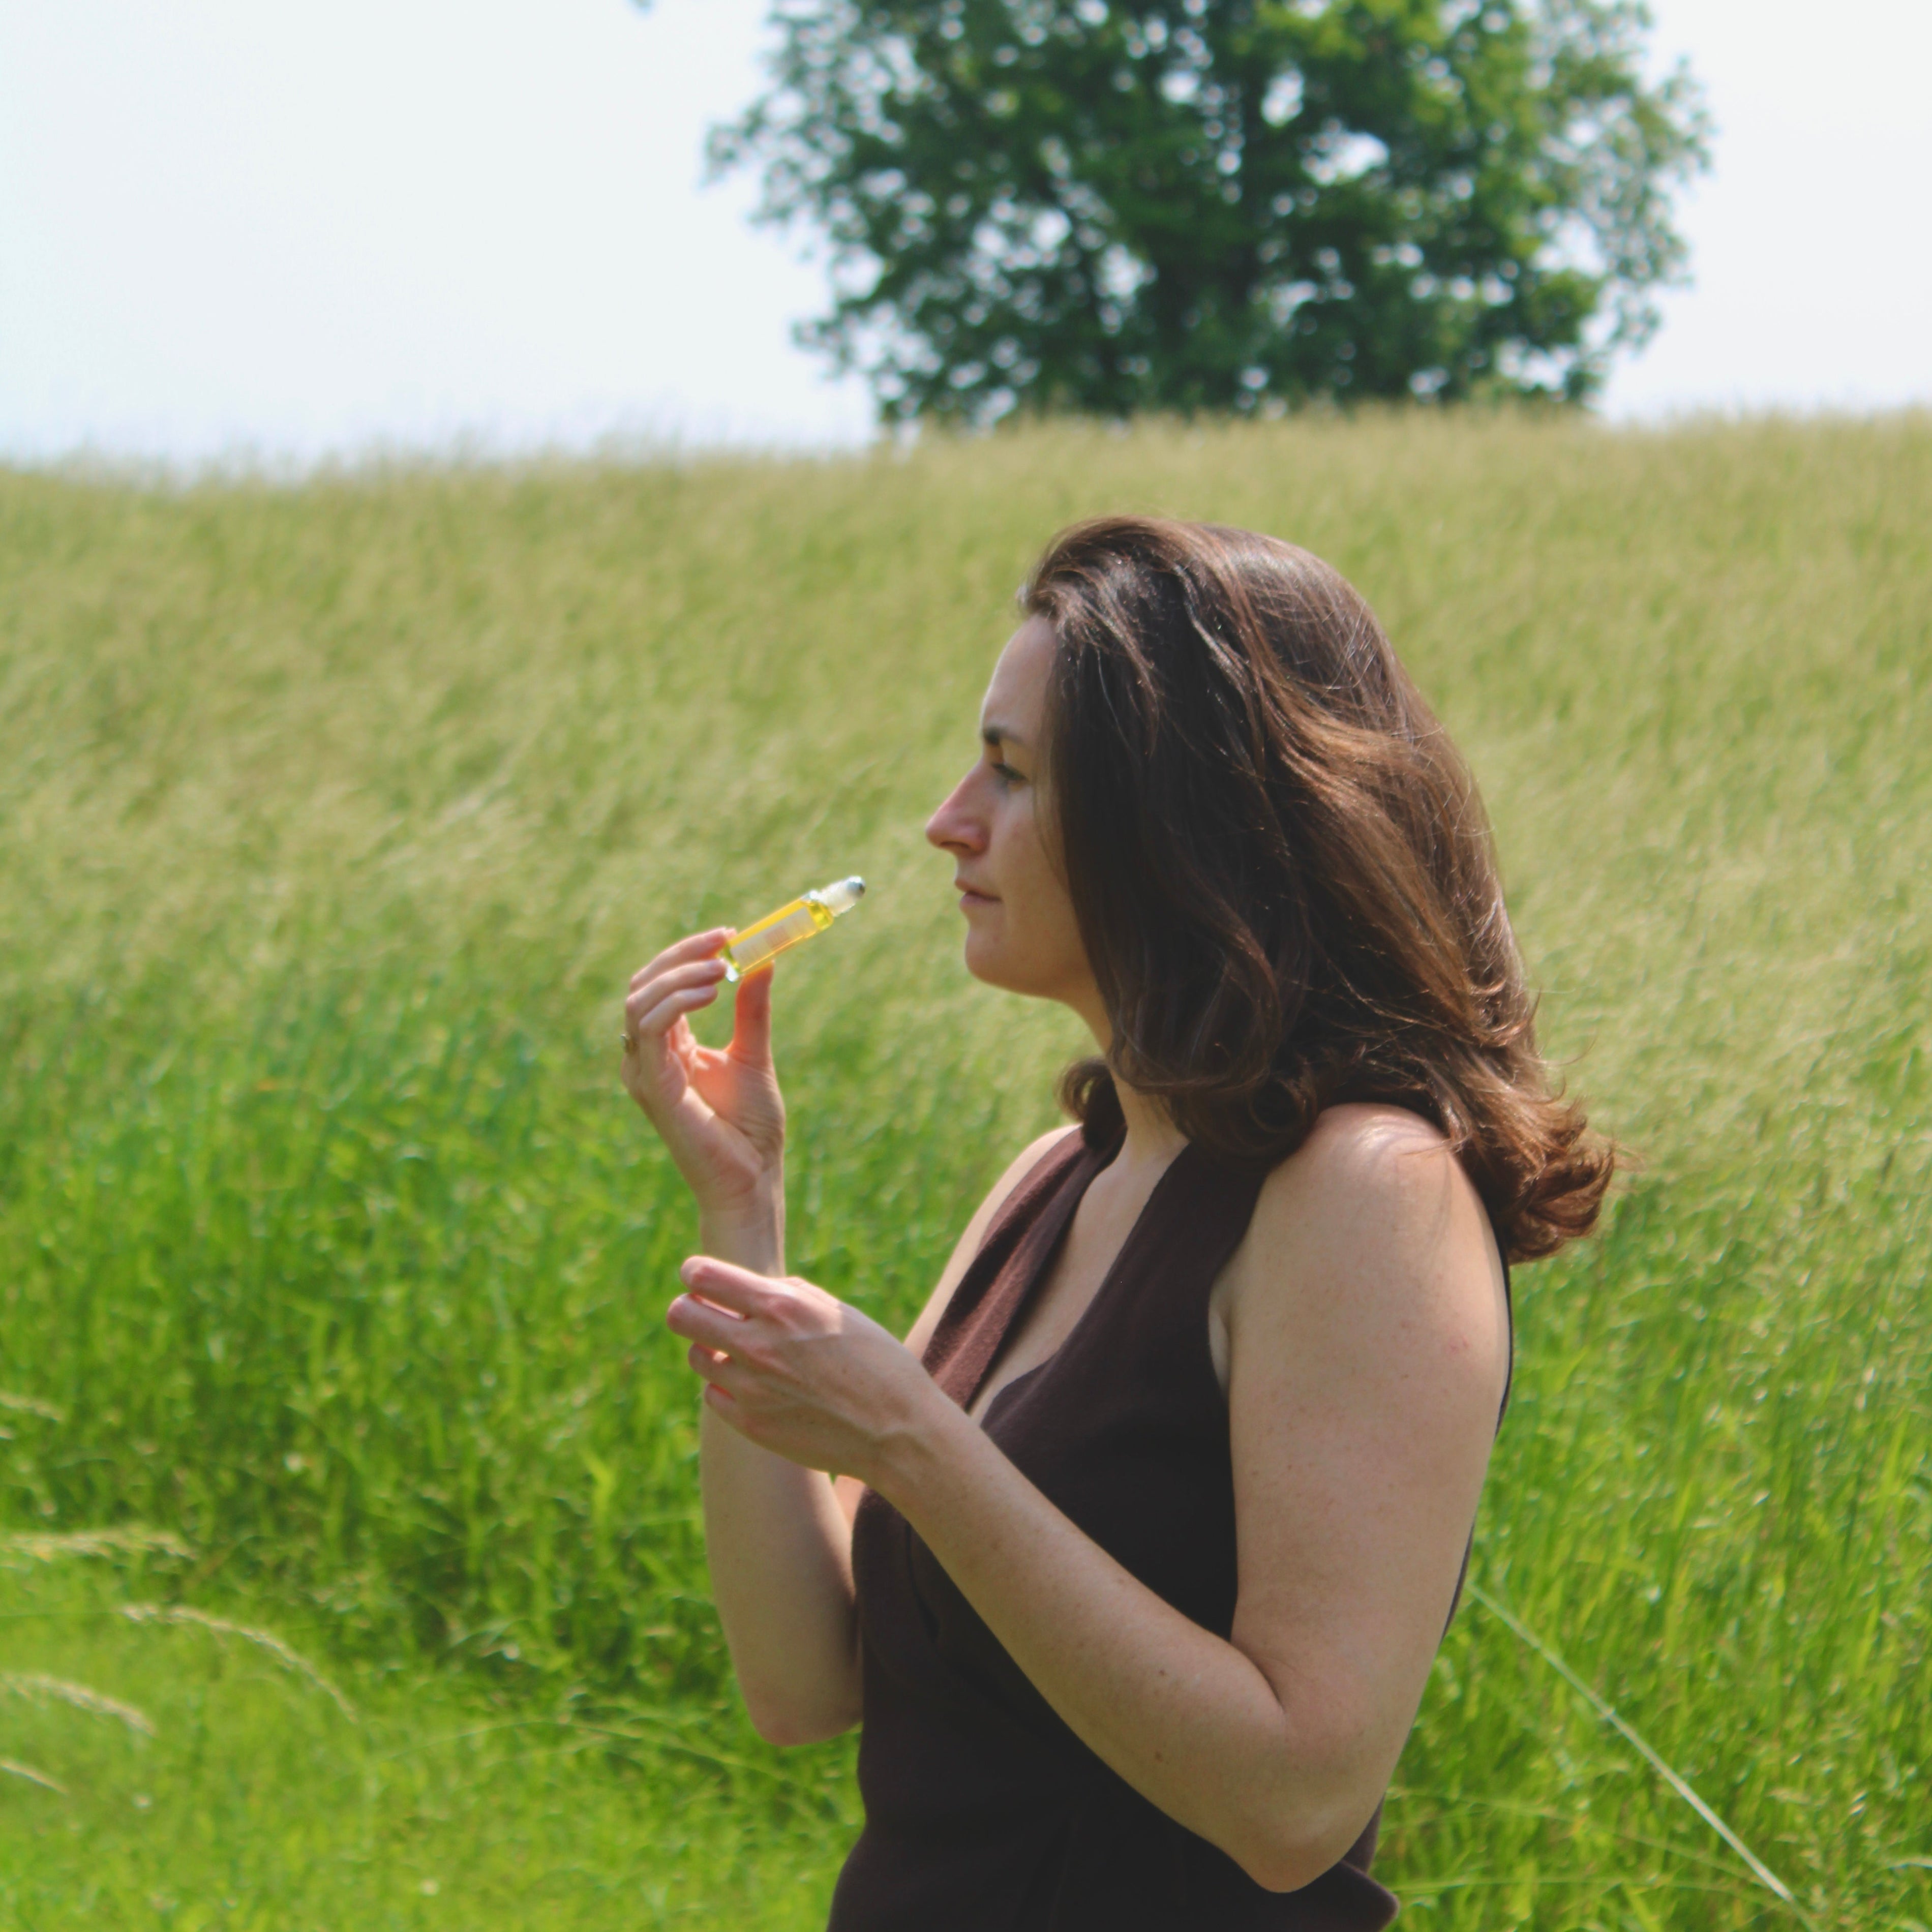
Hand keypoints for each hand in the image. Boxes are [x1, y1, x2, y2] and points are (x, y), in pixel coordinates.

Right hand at [622, 930, 785, 1221]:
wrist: (754, 1177)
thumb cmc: (751, 1127)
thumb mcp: (754, 1052)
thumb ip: (751, 1007)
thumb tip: (762, 959)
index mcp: (669, 1046)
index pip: (661, 983)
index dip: (689, 954)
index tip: (730, 935)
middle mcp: (648, 1056)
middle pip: (645, 984)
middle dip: (682, 955)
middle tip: (726, 941)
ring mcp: (645, 1072)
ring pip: (641, 1000)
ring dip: (681, 974)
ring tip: (722, 969)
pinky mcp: (654, 1088)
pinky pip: (649, 1030)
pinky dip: (676, 1002)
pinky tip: (710, 992)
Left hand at [667, 1257, 947, 1486]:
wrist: (897, 1430)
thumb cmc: (876, 1362)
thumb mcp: (835, 1311)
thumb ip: (786, 1294)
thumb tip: (745, 1289)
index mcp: (782, 1307)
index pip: (702, 1276)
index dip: (696, 1273)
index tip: (702, 1279)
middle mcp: (758, 1345)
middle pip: (680, 1316)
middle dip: (690, 1309)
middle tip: (709, 1314)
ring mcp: (750, 1389)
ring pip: (696, 1356)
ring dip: (714, 1350)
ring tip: (749, 1356)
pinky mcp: (749, 1424)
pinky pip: (714, 1395)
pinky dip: (730, 1387)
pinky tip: (762, 1388)